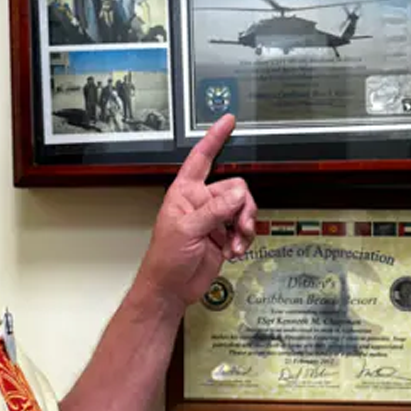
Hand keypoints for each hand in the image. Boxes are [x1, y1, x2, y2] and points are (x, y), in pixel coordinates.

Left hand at [135, 114, 257, 309]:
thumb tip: (237, 195)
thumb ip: (213, 211)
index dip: (214, 138)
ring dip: (245, 226)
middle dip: (242, 207)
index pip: (201, 158)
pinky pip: (245, 227)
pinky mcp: (224, 236)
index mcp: (185, 192)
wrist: (171, 289)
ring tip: (237, 242)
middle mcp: (201, 201)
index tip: (227, 121)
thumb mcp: (186, 230)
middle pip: (235, 188)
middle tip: (238, 225)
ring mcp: (214, 219)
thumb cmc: (165, 259)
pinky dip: (245, 239)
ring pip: (244, 208)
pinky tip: (235, 250)